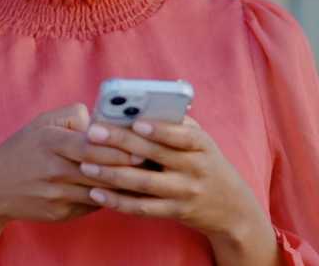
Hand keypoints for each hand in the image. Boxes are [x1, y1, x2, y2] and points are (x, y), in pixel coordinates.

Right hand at [0, 103, 145, 264]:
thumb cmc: (22, 150)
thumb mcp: (41, 123)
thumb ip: (74, 116)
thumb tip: (104, 121)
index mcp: (51, 143)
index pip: (91, 145)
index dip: (119, 145)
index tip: (142, 142)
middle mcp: (55, 171)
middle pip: (101, 170)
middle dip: (129, 165)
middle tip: (154, 159)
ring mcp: (58, 196)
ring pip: (101, 191)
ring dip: (125, 185)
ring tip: (148, 176)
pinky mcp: (61, 214)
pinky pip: (93, 205)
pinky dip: (109, 198)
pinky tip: (126, 191)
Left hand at [80, 116, 276, 259]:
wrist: (232, 208)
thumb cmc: (207, 164)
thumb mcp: (202, 142)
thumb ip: (176, 124)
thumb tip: (140, 106)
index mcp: (201, 144)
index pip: (180, 134)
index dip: (158, 129)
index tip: (134, 121)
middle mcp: (195, 168)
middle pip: (154, 156)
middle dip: (121, 144)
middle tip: (93, 134)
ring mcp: (185, 192)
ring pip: (144, 184)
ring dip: (112, 175)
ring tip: (86, 166)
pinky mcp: (175, 212)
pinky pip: (143, 208)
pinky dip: (118, 202)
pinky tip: (97, 193)